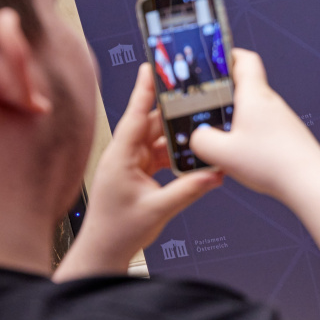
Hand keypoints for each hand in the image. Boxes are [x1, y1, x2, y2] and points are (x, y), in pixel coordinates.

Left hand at [55, 64, 222, 279]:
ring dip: (178, 138)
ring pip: (158, 141)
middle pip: (151, 126)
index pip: (134, 117)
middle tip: (191, 97)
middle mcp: (124, 156)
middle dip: (171, 114)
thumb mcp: (158, 209)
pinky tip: (193, 157)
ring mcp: (131, 165)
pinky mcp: (138, 174)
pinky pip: (160, 157)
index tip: (150, 68)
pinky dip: (177, 156)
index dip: (144, 92)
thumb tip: (215, 174)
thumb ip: (189, 190)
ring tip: (200, 131)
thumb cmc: (119, 231)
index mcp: (121, 158)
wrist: (105, 252)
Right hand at [190, 49, 319, 199]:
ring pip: (254, 110)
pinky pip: (264, 128)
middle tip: (206, 104)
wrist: (310, 182)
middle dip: (224, 93)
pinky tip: (242, 153)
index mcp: (254, 96)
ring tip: (221, 134)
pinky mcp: (288, 137)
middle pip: (246, 87)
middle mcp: (271, 103)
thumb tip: (197, 137)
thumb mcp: (222, 153)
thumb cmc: (273, 163)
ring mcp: (282, 120)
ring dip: (237, 117)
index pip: (244, 60)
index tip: (212, 59)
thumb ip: (201, 141)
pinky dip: (250, 134)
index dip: (227, 55)